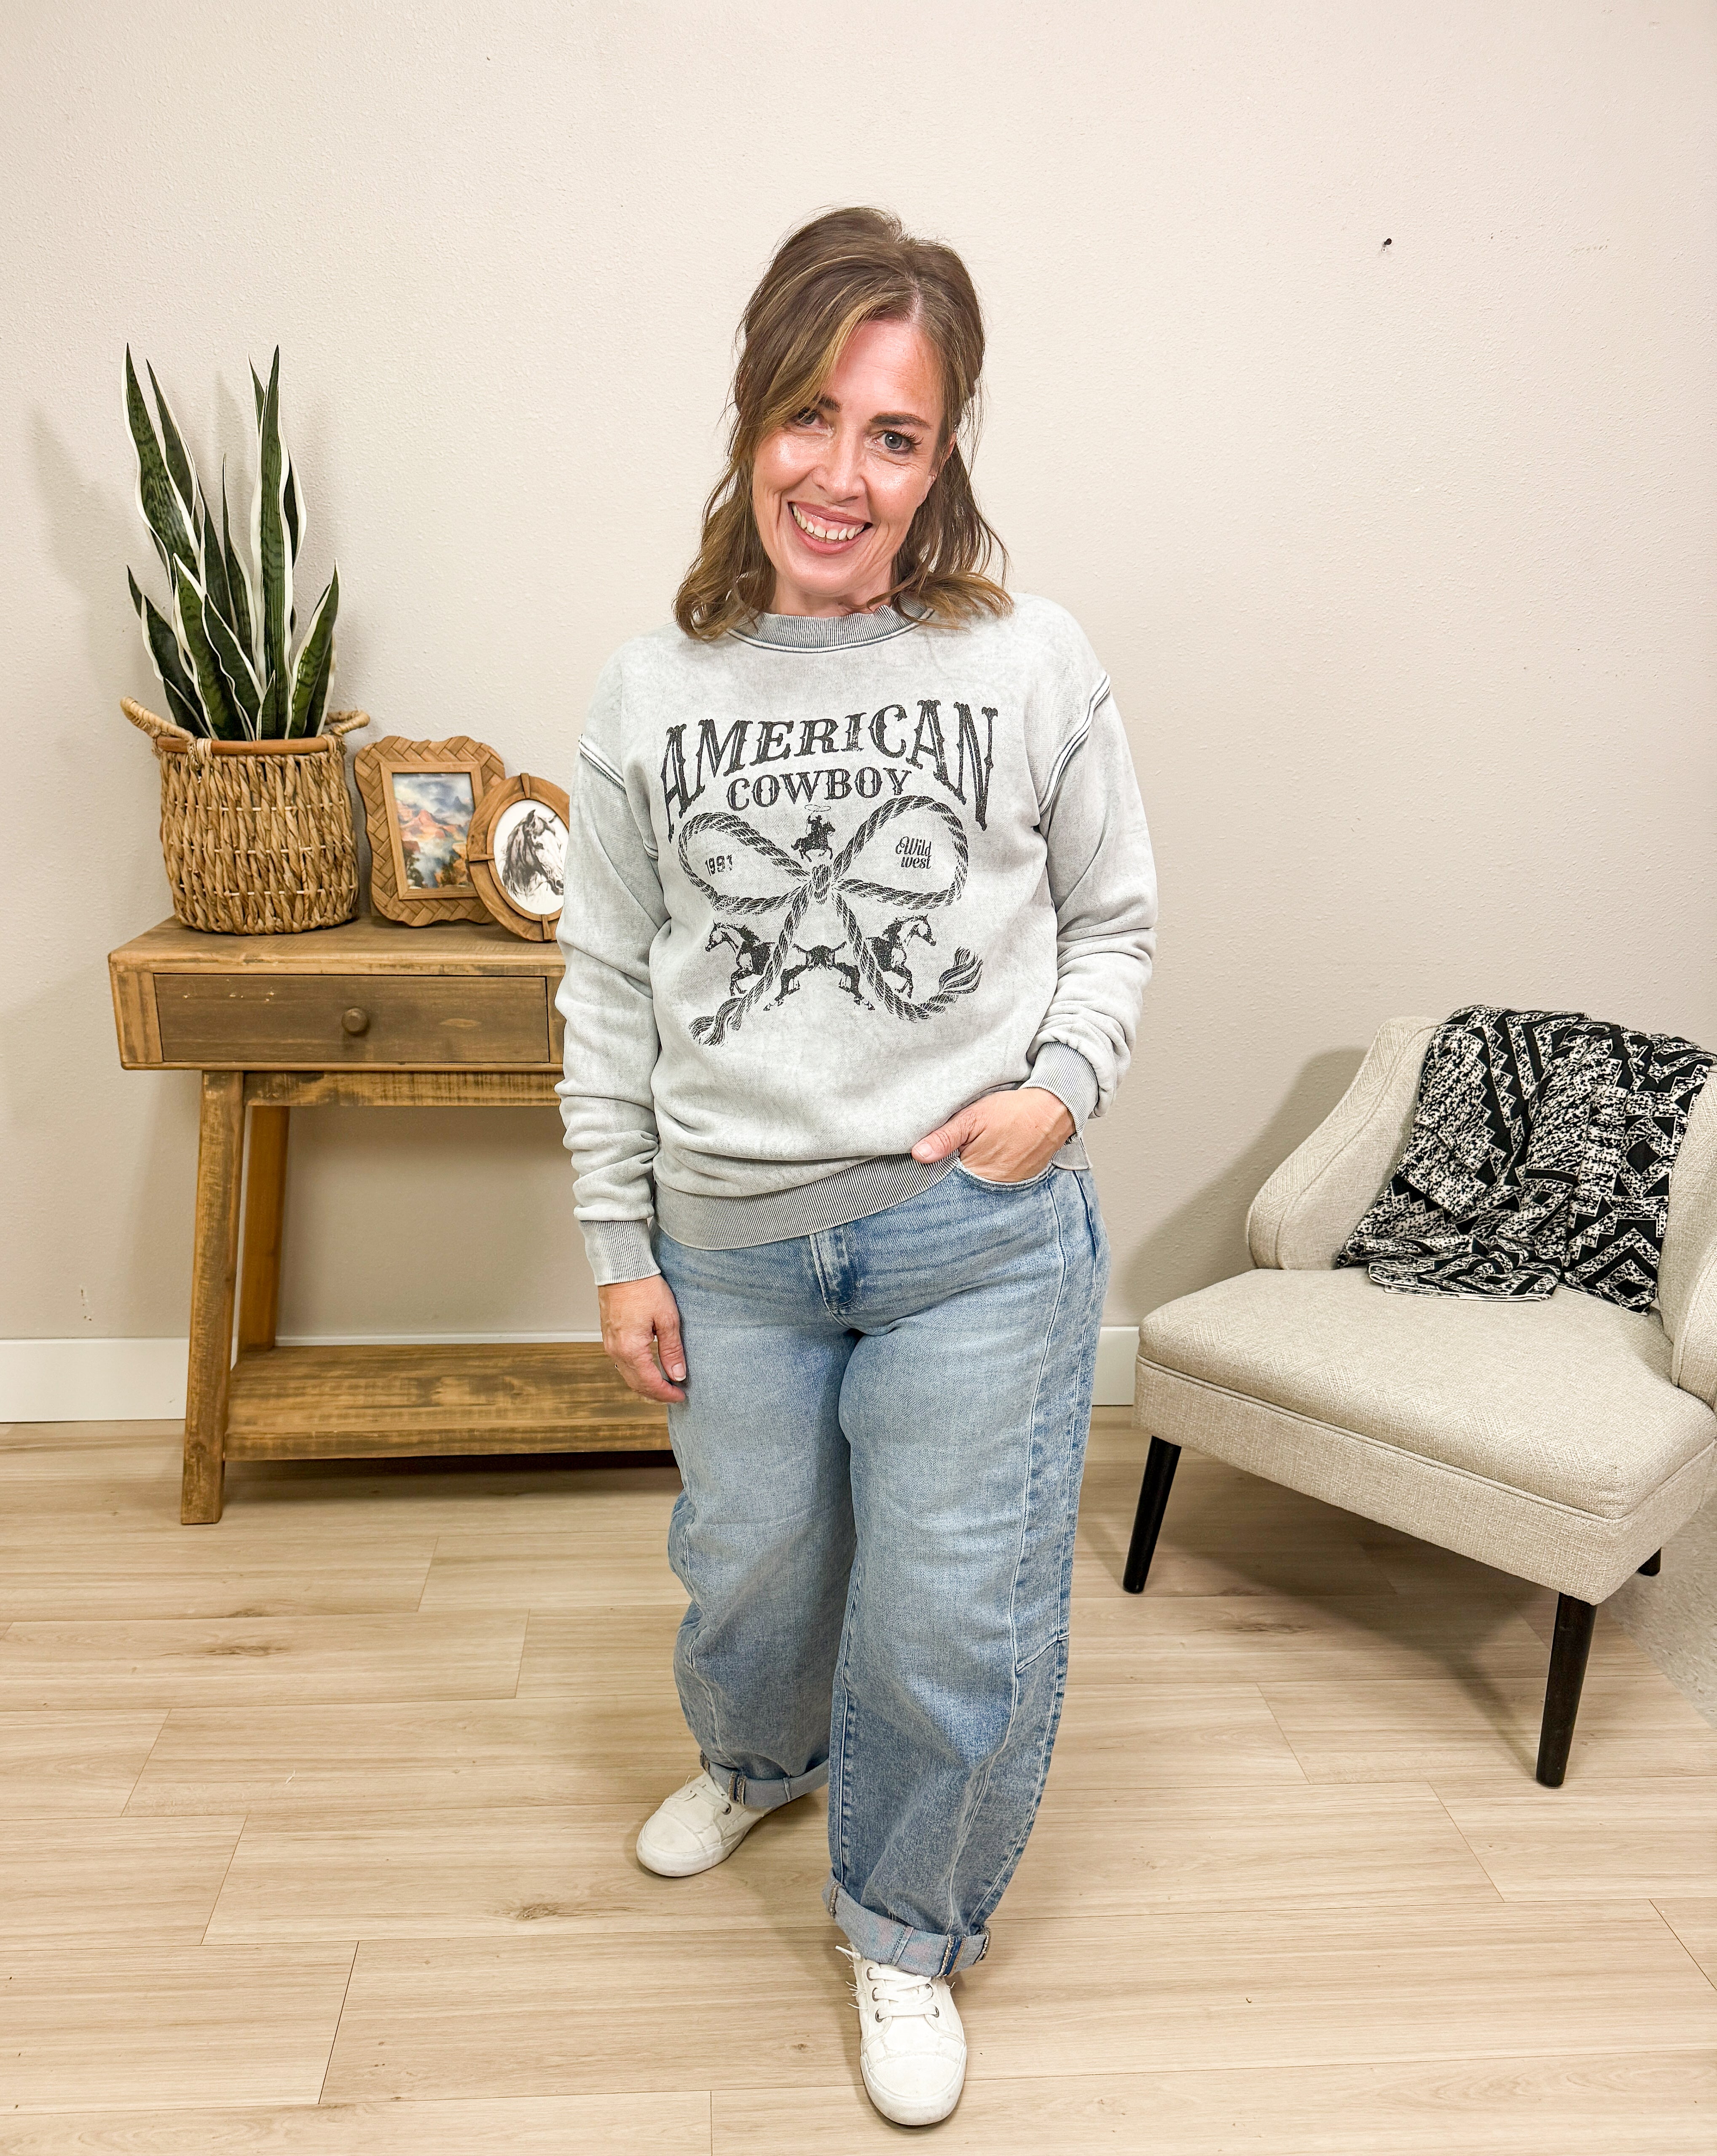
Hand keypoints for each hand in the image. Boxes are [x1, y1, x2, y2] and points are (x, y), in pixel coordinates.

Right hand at [598, 1275, 686, 1402]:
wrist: (622, 1267)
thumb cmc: (645, 1288)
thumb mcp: (667, 1319)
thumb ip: (672, 1350)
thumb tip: (678, 1375)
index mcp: (631, 1349)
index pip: (650, 1383)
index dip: (667, 1394)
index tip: (681, 1396)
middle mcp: (616, 1351)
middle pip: (636, 1384)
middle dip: (656, 1394)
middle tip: (674, 1395)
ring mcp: (610, 1344)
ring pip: (627, 1375)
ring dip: (645, 1385)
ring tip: (664, 1386)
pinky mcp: (609, 1336)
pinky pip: (621, 1363)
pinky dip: (636, 1372)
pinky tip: (648, 1369)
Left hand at [911, 1087, 1074, 1183]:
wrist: (1053, 1110)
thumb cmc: (1012, 1112)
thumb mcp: (973, 1117)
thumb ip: (944, 1138)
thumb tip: (918, 1155)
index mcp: (976, 1172)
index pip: (944, 1185)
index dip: (933, 1174)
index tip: (925, 1165)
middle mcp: (993, 1187)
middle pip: (961, 1190)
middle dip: (950, 1179)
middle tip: (947, 1160)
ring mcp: (1008, 1187)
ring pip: (978, 1189)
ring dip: (969, 1178)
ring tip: (970, 1159)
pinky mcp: (1020, 1182)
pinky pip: (996, 1186)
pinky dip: (987, 1177)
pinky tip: (986, 1162)